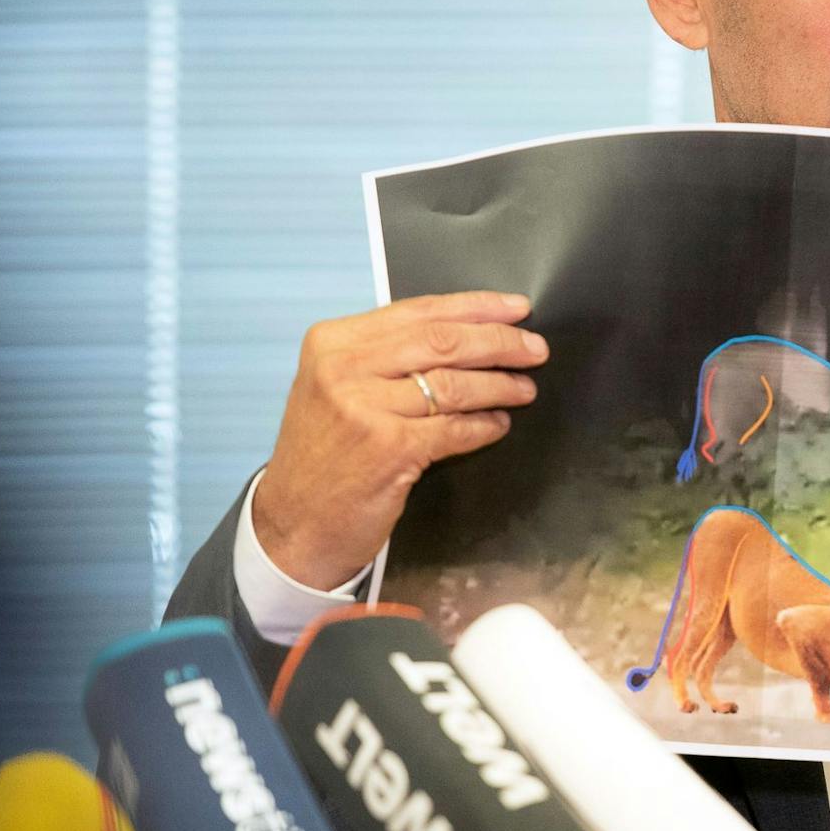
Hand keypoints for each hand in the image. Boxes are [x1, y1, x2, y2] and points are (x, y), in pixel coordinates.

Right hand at [252, 291, 547, 587]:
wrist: (294, 523)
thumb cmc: (324, 452)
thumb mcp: (336, 386)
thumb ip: (387, 355)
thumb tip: (466, 331)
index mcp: (333, 342)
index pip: (419, 311)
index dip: (477, 307)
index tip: (516, 308)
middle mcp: (344, 368)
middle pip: (443, 342)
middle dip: (499, 342)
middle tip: (535, 349)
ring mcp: (365, 408)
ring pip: (454, 384)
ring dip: (499, 385)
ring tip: (524, 388)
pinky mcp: (389, 449)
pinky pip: (454, 428)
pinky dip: (484, 425)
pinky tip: (498, 424)